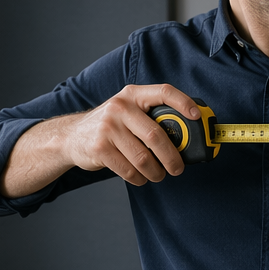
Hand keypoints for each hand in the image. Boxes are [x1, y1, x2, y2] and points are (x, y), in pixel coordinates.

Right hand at [0, 84, 200, 196]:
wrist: (71, 136)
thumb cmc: (110, 126)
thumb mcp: (127, 111)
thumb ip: (150, 117)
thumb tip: (186, 139)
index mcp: (132, 95)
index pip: (163, 91)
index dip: (183, 102)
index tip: (197, 117)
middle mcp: (120, 107)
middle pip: (156, 136)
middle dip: (172, 157)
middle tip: (178, 168)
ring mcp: (108, 128)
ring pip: (143, 158)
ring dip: (156, 172)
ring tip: (158, 175)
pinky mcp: (99, 148)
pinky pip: (129, 170)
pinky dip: (139, 178)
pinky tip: (141, 177)